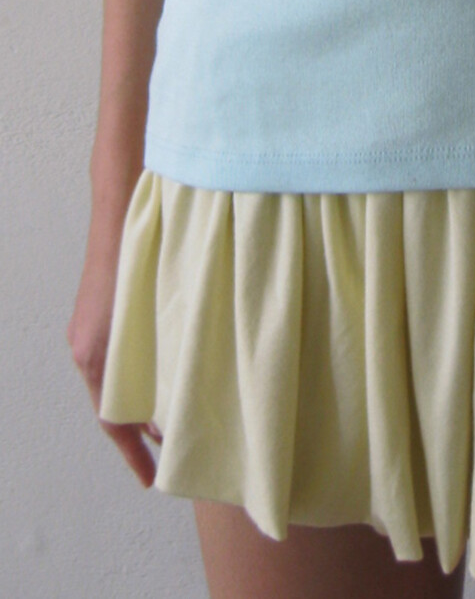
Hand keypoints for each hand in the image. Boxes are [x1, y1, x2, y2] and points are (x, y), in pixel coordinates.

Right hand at [67, 204, 161, 486]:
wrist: (122, 202)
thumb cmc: (144, 251)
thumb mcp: (157, 313)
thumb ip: (166, 358)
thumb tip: (181, 404)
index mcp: (95, 354)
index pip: (112, 422)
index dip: (134, 453)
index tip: (151, 479)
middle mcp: (86, 346)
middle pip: (112, 404)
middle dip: (141, 430)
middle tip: (174, 451)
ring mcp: (90, 328)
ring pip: (116, 379)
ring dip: (143, 400)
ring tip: (176, 418)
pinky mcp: (100, 311)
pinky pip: (117, 356)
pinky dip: (140, 374)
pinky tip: (167, 371)